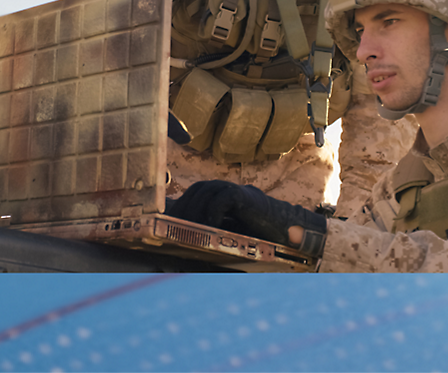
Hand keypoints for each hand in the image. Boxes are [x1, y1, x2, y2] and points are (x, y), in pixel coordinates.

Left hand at [167, 180, 326, 256]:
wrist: (287, 234)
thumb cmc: (257, 240)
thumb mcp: (226, 239)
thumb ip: (207, 240)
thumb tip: (178, 258)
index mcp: (218, 198)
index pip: (192, 195)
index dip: (177, 204)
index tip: (160, 217)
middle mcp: (225, 190)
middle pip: (196, 191)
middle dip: (182, 208)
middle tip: (172, 227)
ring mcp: (236, 190)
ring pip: (206, 191)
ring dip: (195, 212)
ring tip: (189, 231)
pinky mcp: (246, 195)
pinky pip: (223, 198)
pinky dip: (214, 212)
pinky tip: (211, 228)